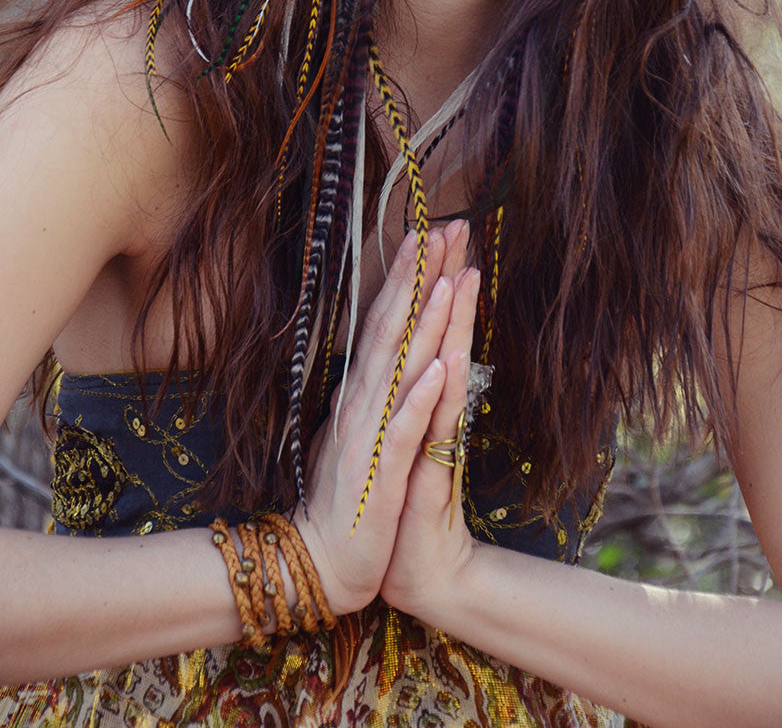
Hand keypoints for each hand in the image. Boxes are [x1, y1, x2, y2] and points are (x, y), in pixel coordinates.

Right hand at [292, 219, 471, 616]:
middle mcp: (362, 402)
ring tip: (446, 279)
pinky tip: (438, 368)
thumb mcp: (357, 429)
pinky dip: (419, 399)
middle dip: (419, 277)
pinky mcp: (379, 475)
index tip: (432, 231)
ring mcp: (368, 435)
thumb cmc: (347, 494)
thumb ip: (370, 387)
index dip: (409, 276)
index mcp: (361, 391)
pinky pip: (403, 432)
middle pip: (392, 328)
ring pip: (399, 368)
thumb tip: (382, 344)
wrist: (325, 563)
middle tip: (444, 228)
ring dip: (422, 323)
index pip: (386, 320)